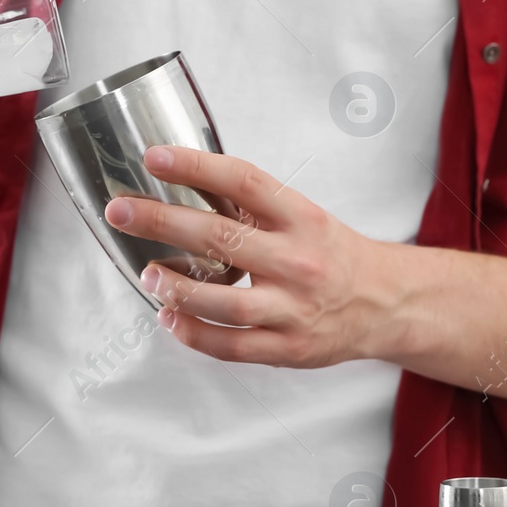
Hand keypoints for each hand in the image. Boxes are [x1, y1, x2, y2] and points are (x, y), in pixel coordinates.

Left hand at [102, 146, 396, 367]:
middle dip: (163, 222)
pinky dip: (193, 334)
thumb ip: (254, 208)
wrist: (385, 303)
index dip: (196, 166)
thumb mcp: (305, 216)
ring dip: (177, 287)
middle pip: (222, 238)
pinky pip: (231, 346)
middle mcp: (298, 261)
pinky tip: (169, 317)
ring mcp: (293, 309)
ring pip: (224, 302)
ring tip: (149, 274)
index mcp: (301, 218)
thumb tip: (186, 186)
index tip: (155, 158)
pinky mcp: (287, 349)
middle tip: (122, 211)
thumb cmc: (333, 255)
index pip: (244, 182)